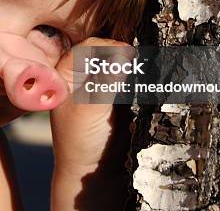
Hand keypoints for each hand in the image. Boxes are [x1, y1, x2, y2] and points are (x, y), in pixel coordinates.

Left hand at [50, 37, 135, 209]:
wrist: (94, 171)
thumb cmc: (80, 141)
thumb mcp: (89, 109)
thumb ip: (105, 82)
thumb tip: (123, 55)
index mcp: (68, 72)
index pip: (89, 47)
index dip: (108, 47)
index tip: (127, 54)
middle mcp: (85, 73)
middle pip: (107, 50)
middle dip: (124, 51)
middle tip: (141, 58)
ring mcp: (104, 82)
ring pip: (122, 62)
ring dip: (136, 62)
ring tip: (149, 66)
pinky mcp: (121, 94)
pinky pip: (133, 77)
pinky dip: (142, 75)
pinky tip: (151, 77)